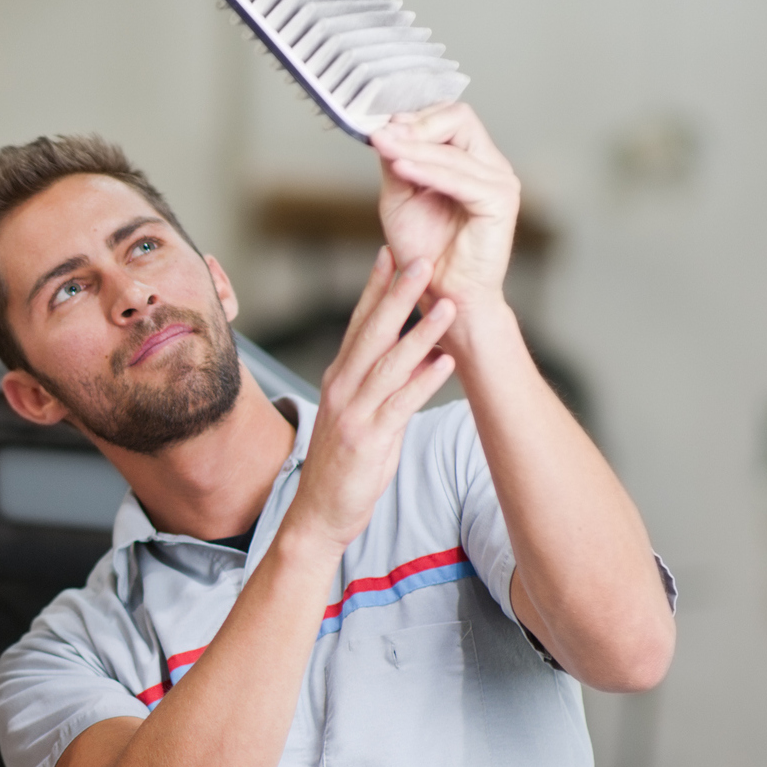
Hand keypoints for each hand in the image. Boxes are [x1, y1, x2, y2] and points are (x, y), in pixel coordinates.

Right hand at [286, 249, 456, 553]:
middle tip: (420, 260)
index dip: (374, 287)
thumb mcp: (358, 414)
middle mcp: (342, 389)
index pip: (357, 323)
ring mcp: (353, 414)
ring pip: (389, 364)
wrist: (319, 514)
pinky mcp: (368, 440)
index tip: (391, 253)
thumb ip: (383, 382)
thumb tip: (418, 352)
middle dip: (397, 295)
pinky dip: (422, 382)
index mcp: (339, 378)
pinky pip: (399, 405)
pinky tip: (444, 363)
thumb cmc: (343, 464)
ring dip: (421, 333)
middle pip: (372, 333)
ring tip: (447, 306)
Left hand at [370, 102, 520, 350]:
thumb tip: (387, 129)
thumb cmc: (424, 252)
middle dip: (416, 125)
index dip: (414, 117)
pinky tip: (399, 167)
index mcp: (471, 161)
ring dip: (412, 146)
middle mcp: (491, 165)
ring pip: (454, 148)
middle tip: (381, 135)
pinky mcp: (500, 201)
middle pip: (459, 117)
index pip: (450, 116)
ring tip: (382, 146)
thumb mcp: (400, 198)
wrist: (442, 295)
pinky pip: (460, 178)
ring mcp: (500, 181)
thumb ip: (397, 163)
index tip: (380, 126)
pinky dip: (427, 170)